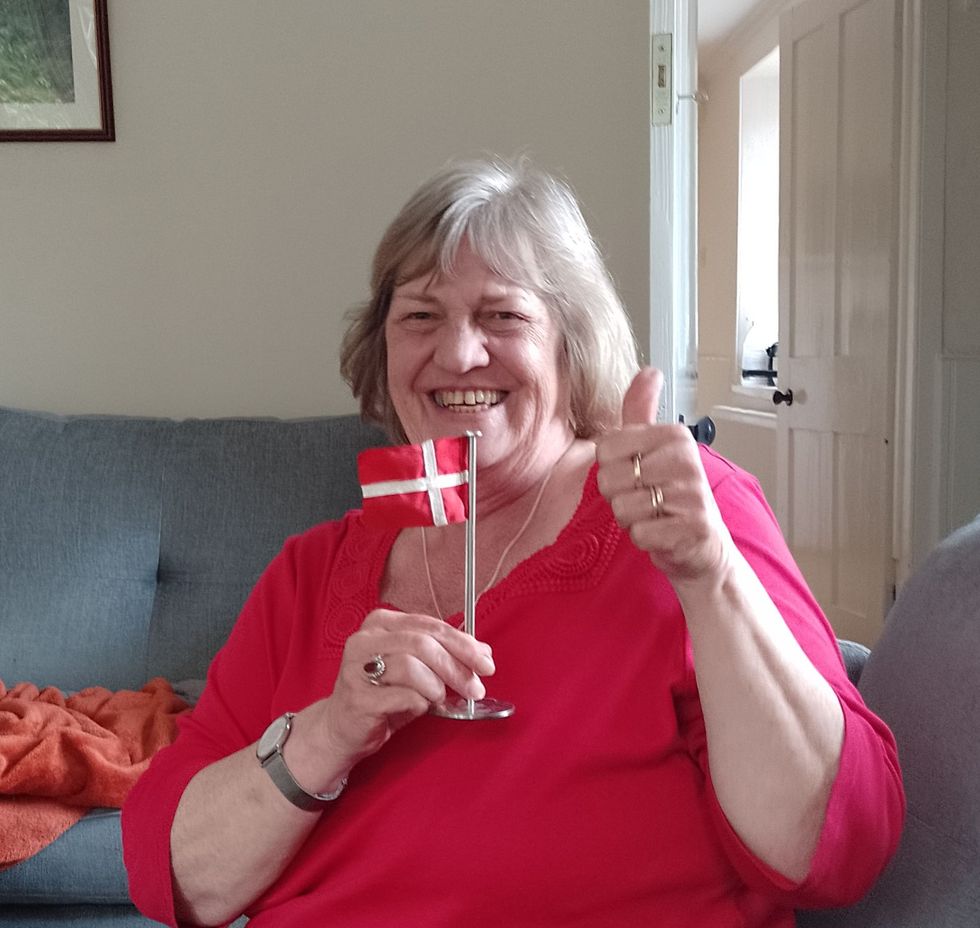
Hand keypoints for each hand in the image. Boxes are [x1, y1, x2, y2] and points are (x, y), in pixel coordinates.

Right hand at [312, 608, 495, 769]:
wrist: (340, 728)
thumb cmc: (382, 694)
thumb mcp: (414, 668)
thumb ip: (443, 655)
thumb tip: (483, 652)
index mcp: (381, 623)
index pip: (430, 626)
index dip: (462, 643)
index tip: (486, 661)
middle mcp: (365, 640)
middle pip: (423, 643)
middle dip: (456, 666)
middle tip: (476, 687)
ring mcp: (357, 668)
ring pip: (412, 666)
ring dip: (436, 686)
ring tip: (439, 698)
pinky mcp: (358, 698)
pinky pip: (403, 696)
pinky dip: (420, 703)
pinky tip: (420, 707)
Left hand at [596, 367, 732, 583]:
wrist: (703, 546)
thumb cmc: (673, 496)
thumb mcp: (655, 447)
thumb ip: (642, 410)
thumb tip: (649, 371)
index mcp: (673, 436)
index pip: (605, 449)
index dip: (612, 469)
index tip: (637, 474)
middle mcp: (686, 460)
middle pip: (609, 479)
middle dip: (619, 497)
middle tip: (646, 499)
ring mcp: (692, 494)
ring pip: (622, 508)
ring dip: (631, 519)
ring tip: (655, 515)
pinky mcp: (692, 527)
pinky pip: (640, 533)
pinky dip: (644, 538)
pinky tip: (663, 533)